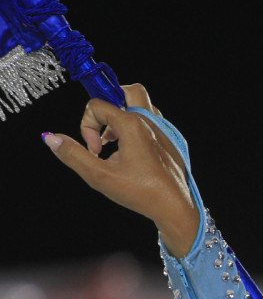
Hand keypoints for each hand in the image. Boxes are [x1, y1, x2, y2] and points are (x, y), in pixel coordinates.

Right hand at [43, 84, 199, 256]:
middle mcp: (151, 121)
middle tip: (104, 128)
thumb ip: (72, 154)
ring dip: (123, 117)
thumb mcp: (99, 176)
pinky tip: (132, 150)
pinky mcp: (172, 140)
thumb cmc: (142, 193)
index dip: (87, 126)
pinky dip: (138, 128)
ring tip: (116, 142)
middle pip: (127, 91)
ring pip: (142, 105)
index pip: (97, 106)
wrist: (176, 207)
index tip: (94, 149)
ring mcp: (165, 129)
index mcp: (133, 125)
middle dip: (109, 105)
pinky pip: (153, 121)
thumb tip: (50, 137)